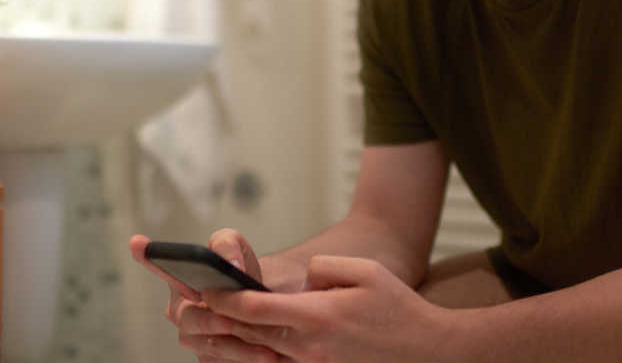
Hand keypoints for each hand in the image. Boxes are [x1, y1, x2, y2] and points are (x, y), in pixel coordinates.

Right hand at [130, 229, 287, 361]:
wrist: (264, 303)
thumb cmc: (241, 273)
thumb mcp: (237, 249)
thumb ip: (228, 246)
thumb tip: (231, 265)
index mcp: (179, 279)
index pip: (158, 266)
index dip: (147, 256)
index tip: (139, 243)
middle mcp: (180, 310)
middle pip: (188, 319)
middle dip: (210, 321)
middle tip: (230, 322)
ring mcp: (193, 337)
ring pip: (207, 346)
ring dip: (235, 348)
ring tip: (264, 348)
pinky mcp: (208, 358)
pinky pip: (220, 362)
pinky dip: (244, 359)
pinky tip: (266, 355)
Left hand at [203, 255, 455, 362]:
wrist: (430, 351)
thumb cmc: (398, 307)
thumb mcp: (363, 271)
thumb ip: (324, 269)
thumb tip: (300, 280)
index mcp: (317, 317)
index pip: (255, 309)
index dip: (224, 299)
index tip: (204, 289)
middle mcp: (310, 347)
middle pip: (251, 334)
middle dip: (219, 320)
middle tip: (191, 306)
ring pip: (263, 352)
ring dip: (236, 338)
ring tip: (209, 323)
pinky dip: (262, 352)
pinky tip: (248, 342)